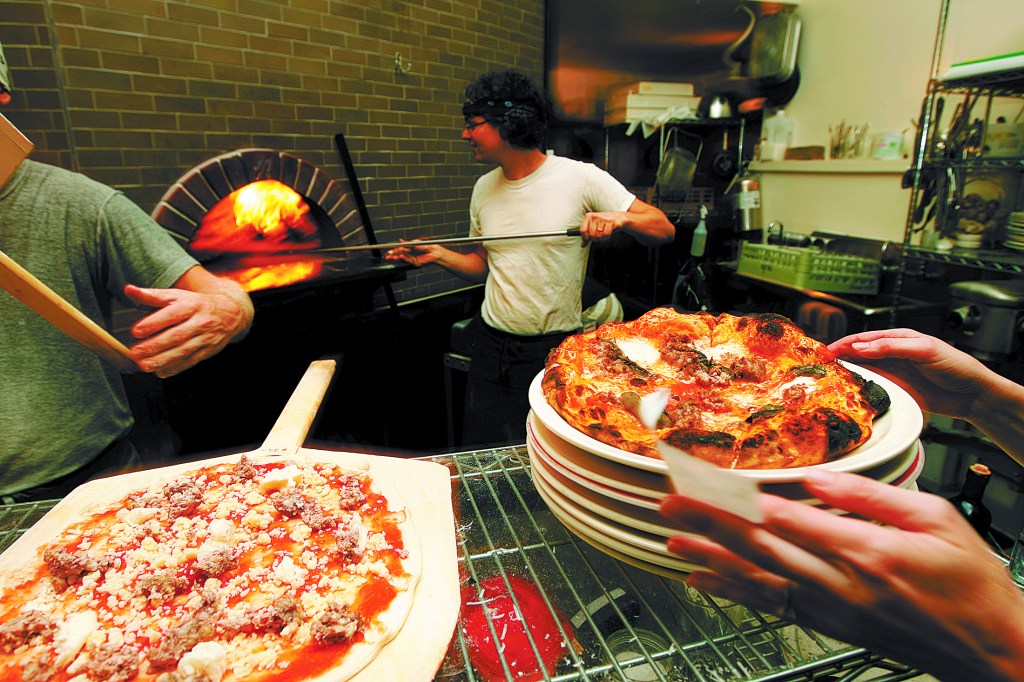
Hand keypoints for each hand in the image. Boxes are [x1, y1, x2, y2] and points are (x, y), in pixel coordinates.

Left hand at [124, 284, 249, 376]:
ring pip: (183, 350)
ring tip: (144, 365)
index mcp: (191, 305)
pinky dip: (176, 368)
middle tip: (135, 352)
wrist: (231, 313)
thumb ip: (152, 295)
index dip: (154, 322)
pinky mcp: (208, 351)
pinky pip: (191, 361)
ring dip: (163, 360)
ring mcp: (206, 338)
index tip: (136, 331)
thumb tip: (128, 290)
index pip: (172, 314)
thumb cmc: (198, 304)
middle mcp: (201, 322)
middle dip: (155, 345)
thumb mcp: (178, 296)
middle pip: (177, 335)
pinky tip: (161, 372)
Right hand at [384, 239, 443, 266]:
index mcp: (409, 248)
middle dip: (392, 255)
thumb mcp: (414, 242)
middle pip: (399, 255)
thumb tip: (400, 241)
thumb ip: (407, 243)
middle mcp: (410, 254)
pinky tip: (400, 256)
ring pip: (402, 259)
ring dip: (396, 258)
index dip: (393, 251)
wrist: (434, 251)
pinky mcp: (415, 263)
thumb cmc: (426, 246)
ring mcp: (412, 258)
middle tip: (386, 256)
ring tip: (390, 258)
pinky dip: (403, 258)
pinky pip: (408, 260)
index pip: (399, 250)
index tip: (388, 252)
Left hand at [579, 211, 624, 244]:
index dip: (585, 238)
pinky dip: (607, 237)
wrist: (618, 218)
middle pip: (591, 234)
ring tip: (603, 234)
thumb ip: (587, 235)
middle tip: (599, 236)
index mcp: (588, 216)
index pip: (583, 230)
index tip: (587, 241)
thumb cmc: (604, 223)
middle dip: (595, 238)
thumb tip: (583, 245)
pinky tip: (608, 233)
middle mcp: (594, 217)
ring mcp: (602, 219)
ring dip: (601, 238)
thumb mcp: (593, 226)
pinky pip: (606, 234)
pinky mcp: (610, 222)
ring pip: (598, 235)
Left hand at [660, 470, 1023, 681]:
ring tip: (673, 542)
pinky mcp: (830, 625)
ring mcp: (832, 610)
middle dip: (710, 526)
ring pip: (758, 581)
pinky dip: (735, 593)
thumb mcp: (937, 520)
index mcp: (868, 552)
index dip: (741, 500)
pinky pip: (772, 606)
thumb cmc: (972, 582)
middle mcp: (841, 585)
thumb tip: (817, 478)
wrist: (994, 652)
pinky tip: (705, 582)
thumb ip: (871, 497)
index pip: (789, 520)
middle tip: (670, 505)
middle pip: (761, 549)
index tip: (707, 481)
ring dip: (711, 561)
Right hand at [828, 328, 994, 421]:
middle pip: (858, 354)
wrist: (972, 396)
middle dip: (838, 357)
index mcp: (898, 338)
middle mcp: (892, 354)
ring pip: (861, 370)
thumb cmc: (956, 367)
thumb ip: (893, 346)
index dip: (844, 344)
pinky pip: (870, 387)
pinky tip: (847, 390)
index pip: (864, 339)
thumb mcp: (924, 350)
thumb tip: (863, 345)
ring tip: (827, 377)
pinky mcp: (895, 390)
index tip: (826, 351)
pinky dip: (857, 388)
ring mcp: (892, 373)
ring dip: (845, 373)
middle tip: (820, 365)